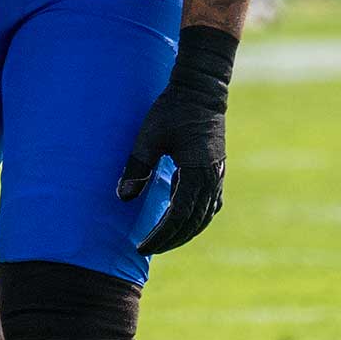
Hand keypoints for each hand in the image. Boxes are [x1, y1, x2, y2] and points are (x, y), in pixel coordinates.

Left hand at [118, 27, 237, 255]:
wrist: (202, 91)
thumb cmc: (172, 109)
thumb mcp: (149, 136)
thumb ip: (137, 167)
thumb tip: (123, 198)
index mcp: (196, 172)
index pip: (178, 216)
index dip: (160, 234)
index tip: (142, 245)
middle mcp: (211, 179)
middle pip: (193, 222)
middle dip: (171, 239)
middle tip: (147, 249)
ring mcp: (217, 176)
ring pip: (204, 216)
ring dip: (185, 232)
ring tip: (163, 242)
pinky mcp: (217, 171)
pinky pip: (209, 205)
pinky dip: (196, 219)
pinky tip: (183, 223)